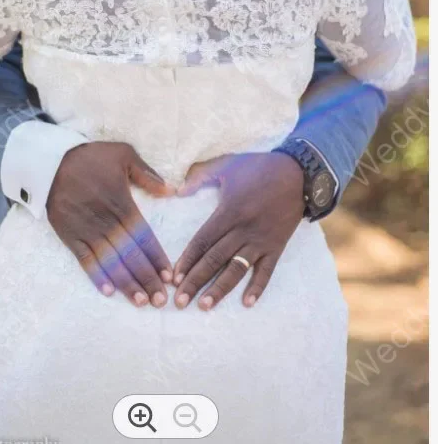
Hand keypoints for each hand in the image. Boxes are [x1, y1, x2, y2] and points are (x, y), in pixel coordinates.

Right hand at [47, 141, 174, 307]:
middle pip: (130, 255)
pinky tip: (109, 291)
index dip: (157, 258)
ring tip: (141, 302)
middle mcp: (106, 221)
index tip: (169, 276)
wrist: (50, 161)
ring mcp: (86, 230)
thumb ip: (147, 174)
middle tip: (161, 300)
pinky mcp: (69, 235)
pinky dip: (97, 276)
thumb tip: (172, 190)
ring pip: (110, 262)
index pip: (144, 236)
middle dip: (147, 278)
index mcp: (122, 203)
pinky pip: (85, 260)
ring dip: (126, 283)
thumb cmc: (90, 156)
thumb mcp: (123, 154)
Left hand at [173, 152, 304, 310]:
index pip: (203, 241)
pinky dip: (258, 287)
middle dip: (195, 281)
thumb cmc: (258, 167)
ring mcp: (261, 240)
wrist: (298, 173)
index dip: (187, 260)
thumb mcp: (226, 165)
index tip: (174, 277)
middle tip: (179, 301)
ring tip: (204, 306)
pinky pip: (267, 270)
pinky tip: (247, 303)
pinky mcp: (277, 246)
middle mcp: (243, 229)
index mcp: (228, 211)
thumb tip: (177, 191)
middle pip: (214, 259)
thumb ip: (199, 177)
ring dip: (220, 289)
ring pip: (237, 269)